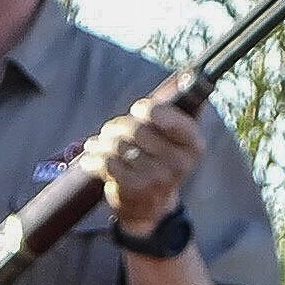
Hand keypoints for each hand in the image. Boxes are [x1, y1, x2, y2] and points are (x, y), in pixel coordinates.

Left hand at [84, 99, 205, 241]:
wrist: (151, 207)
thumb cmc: (159, 163)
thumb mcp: (174, 139)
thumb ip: (175, 112)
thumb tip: (183, 77)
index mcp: (193, 145)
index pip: (168, 117)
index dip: (148, 109)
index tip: (137, 109)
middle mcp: (179, 163)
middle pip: (136, 128)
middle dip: (118, 125)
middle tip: (111, 130)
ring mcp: (158, 178)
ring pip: (118, 144)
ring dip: (103, 141)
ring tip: (99, 143)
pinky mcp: (135, 189)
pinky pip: (106, 162)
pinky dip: (94, 157)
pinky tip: (91, 156)